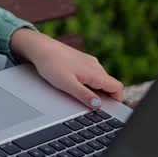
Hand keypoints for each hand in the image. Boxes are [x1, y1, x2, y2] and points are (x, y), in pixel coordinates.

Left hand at [9, 28, 124, 106]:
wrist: (40, 47)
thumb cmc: (51, 65)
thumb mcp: (67, 85)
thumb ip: (84, 95)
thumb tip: (98, 105)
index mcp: (95, 72)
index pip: (117, 87)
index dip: (118, 100)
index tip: (112, 109)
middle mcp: (95, 65)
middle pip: (109, 84)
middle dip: (106, 96)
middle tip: (93, 106)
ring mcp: (89, 61)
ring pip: (100, 79)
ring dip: (97, 89)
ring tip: (82, 96)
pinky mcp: (81, 59)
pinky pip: (92, 73)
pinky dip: (89, 82)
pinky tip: (76, 84)